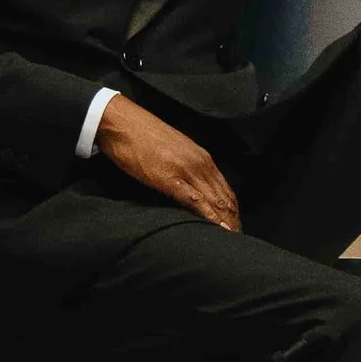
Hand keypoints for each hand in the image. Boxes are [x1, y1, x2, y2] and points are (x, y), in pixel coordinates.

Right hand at [95, 95, 240, 231]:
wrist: (122, 123)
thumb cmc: (143, 137)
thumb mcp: (174, 151)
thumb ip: (187, 168)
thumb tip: (194, 186)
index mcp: (202, 158)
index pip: (225, 189)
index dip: (233, 210)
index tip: (237, 226)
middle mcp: (200, 164)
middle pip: (224, 197)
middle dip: (233, 220)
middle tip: (238, 239)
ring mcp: (186, 170)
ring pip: (214, 200)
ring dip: (225, 221)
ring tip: (232, 239)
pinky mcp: (170, 178)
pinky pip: (195, 200)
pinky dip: (208, 215)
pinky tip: (217, 228)